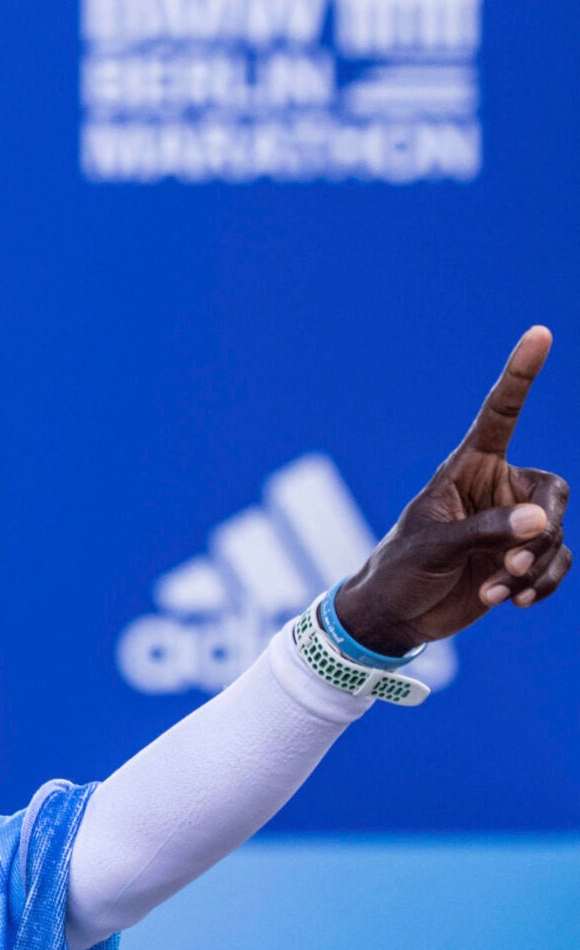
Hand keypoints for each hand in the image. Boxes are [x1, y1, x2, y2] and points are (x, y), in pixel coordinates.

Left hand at [337, 326, 570, 653]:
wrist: (393, 617)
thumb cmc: (399, 571)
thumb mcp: (434, 547)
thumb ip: (486, 531)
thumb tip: (541, 520)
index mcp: (468, 469)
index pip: (500, 414)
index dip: (520, 375)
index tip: (539, 333)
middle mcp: (497, 489)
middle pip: (552, 492)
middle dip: (543, 530)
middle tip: (511, 563)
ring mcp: (512, 525)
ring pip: (556, 533)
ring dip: (535, 565)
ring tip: (500, 589)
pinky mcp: (520, 558)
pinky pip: (556, 562)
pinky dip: (542, 583)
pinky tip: (514, 602)